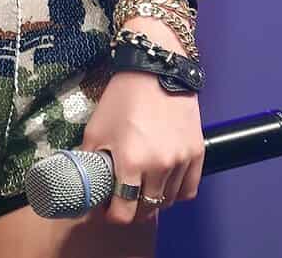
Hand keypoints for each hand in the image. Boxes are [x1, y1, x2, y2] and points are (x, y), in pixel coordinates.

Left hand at [83, 20, 203, 225]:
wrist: (155, 67)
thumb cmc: (122, 97)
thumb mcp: (96, 127)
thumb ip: (89, 159)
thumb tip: (83, 182)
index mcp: (130, 162)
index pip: (123, 213)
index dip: (111, 214)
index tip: (107, 207)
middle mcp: (159, 167)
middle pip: (146, 210)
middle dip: (131, 208)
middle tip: (123, 196)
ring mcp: (181, 161)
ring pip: (168, 202)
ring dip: (154, 200)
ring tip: (143, 186)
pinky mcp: (197, 153)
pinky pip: (189, 190)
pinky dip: (177, 192)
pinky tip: (165, 182)